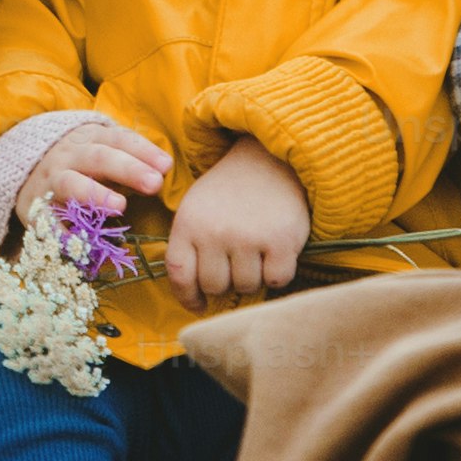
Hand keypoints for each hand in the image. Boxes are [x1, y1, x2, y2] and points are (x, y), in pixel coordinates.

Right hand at [28, 119, 169, 219]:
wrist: (24, 166)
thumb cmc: (79, 164)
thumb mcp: (101, 151)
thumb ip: (129, 160)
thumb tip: (164, 173)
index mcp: (90, 138)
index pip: (119, 139)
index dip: (143, 151)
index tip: (166, 166)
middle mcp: (69, 156)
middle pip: (99, 158)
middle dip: (128, 169)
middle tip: (154, 183)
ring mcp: (50, 181)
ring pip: (70, 183)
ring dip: (96, 194)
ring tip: (120, 205)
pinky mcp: (35, 208)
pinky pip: (47, 221)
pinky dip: (62, 233)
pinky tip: (83, 244)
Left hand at [165, 135, 308, 304]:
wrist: (270, 157)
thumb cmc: (231, 190)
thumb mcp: (197, 208)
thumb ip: (191, 246)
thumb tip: (196, 297)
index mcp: (188, 223)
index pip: (179, 275)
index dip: (187, 297)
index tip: (198, 304)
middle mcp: (215, 232)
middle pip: (214, 286)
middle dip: (225, 282)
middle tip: (235, 264)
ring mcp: (248, 238)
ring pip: (247, 286)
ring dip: (253, 276)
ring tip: (256, 251)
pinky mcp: (280, 241)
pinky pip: (277, 279)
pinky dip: (278, 273)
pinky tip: (277, 253)